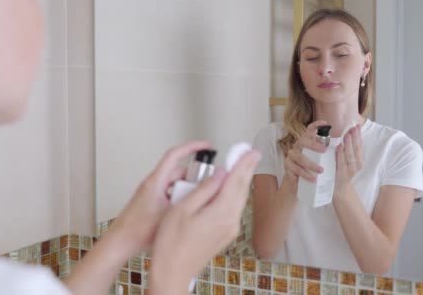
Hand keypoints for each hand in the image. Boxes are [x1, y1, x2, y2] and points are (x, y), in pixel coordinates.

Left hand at [109, 141, 211, 254]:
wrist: (121, 242)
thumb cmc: (136, 230)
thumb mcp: (169, 214)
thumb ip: (188, 201)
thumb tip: (204, 191)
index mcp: (156, 181)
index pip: (175, 155)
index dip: (192, 147)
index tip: (205, 146)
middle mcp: (153, 184)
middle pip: (178, 171)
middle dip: (193, 177)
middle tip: (205, 186)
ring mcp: (152, 193)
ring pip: (175, 184)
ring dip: (186, 190)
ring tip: (194, 203)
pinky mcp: (152, 202)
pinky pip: (170, 193)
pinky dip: (179, 198)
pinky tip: (183, 212)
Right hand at [148, 150, 260, 293]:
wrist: (173, 271)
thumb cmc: (171, 243)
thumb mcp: (183, 209)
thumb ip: (204, 189)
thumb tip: (219, 174)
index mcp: (221, 213)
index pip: (236, 181)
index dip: (244, 164)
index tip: (250, 151)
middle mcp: (230, 222)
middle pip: (241, 190)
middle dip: (245, 170)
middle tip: (249, 154)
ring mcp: (229, 230)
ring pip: (239, 199)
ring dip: (240, 181)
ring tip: (240, 166)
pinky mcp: (225, 235)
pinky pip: (233, 208)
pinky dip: (233, 194)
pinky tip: (229, 189)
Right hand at [282, 120, 326, 188]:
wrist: (300, 182)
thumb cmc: (313, 168)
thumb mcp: (321, 159)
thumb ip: (328, 152)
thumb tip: (342, 146)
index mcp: (306, 142)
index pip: (309, 130)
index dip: (316, 125)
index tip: (325, 123)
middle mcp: (297, 146)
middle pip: (303, 141)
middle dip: (314, 145)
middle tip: (324, 150)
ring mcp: (291, 156)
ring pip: (299, 158)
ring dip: (311, 164)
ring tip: (321, 171)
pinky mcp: (287, 167)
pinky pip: (295, 169)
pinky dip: (304, 174)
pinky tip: (312, 179)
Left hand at [335, 124, 362, 193]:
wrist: (339, 190)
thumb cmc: (342, 171)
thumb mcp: (347, 159)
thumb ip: (347, 149)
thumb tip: (347, 133)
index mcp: (359, 160)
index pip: (360, 145)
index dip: (359, 135)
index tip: (357, 125)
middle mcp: (356, 165)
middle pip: (357, 149)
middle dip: (355, 138)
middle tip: (352, 128)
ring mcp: (349, 170)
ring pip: (350, 156)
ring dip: (348, 145)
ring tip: (347, 135)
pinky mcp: (341, 175)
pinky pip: (341, 163)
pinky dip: (340, 155)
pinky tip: (339, 147)